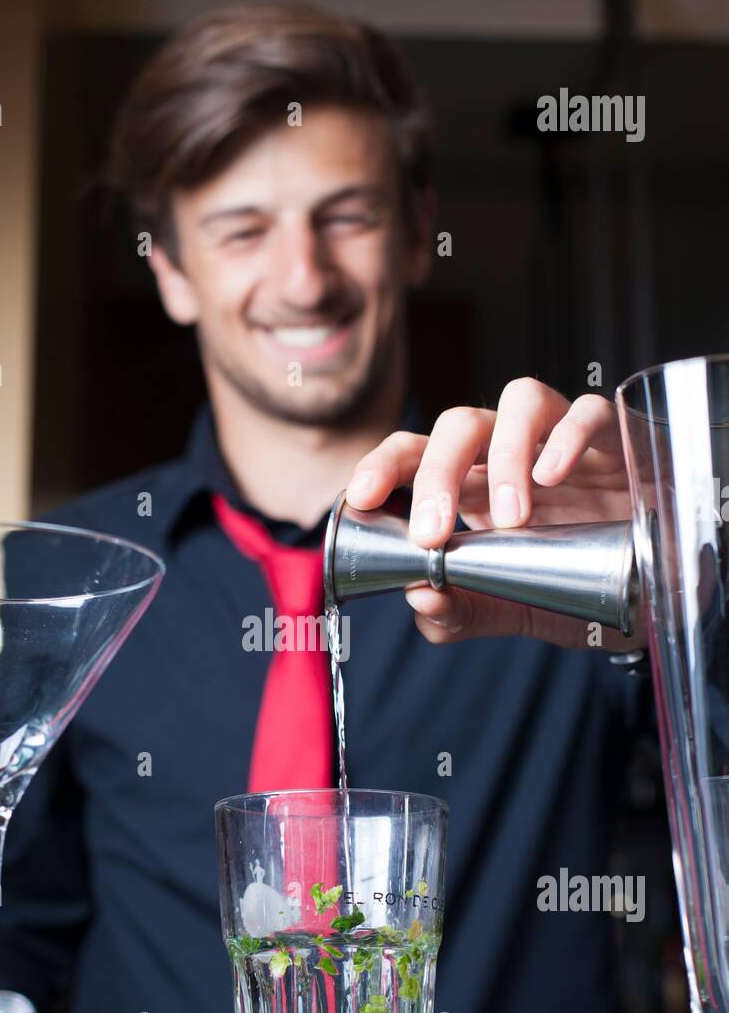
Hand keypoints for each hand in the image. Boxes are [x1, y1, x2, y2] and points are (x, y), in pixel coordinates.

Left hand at [346, 378, 645, 650]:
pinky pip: (590, 410)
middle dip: (436, 473)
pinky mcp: (615, 438)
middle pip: (458, 424)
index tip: (360, 498)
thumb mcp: (511, 611)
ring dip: (506, 456)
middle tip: (434, 531)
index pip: (413, 453)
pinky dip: (569, 437)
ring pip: (520, 400)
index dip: (381, 466)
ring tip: (513, 518)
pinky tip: (555, 479)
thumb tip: (419, 597)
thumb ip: (461, 612)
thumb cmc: (573, 585)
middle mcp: (509, 453)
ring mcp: (561, 438)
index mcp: (472, 487)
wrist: (652, 590)